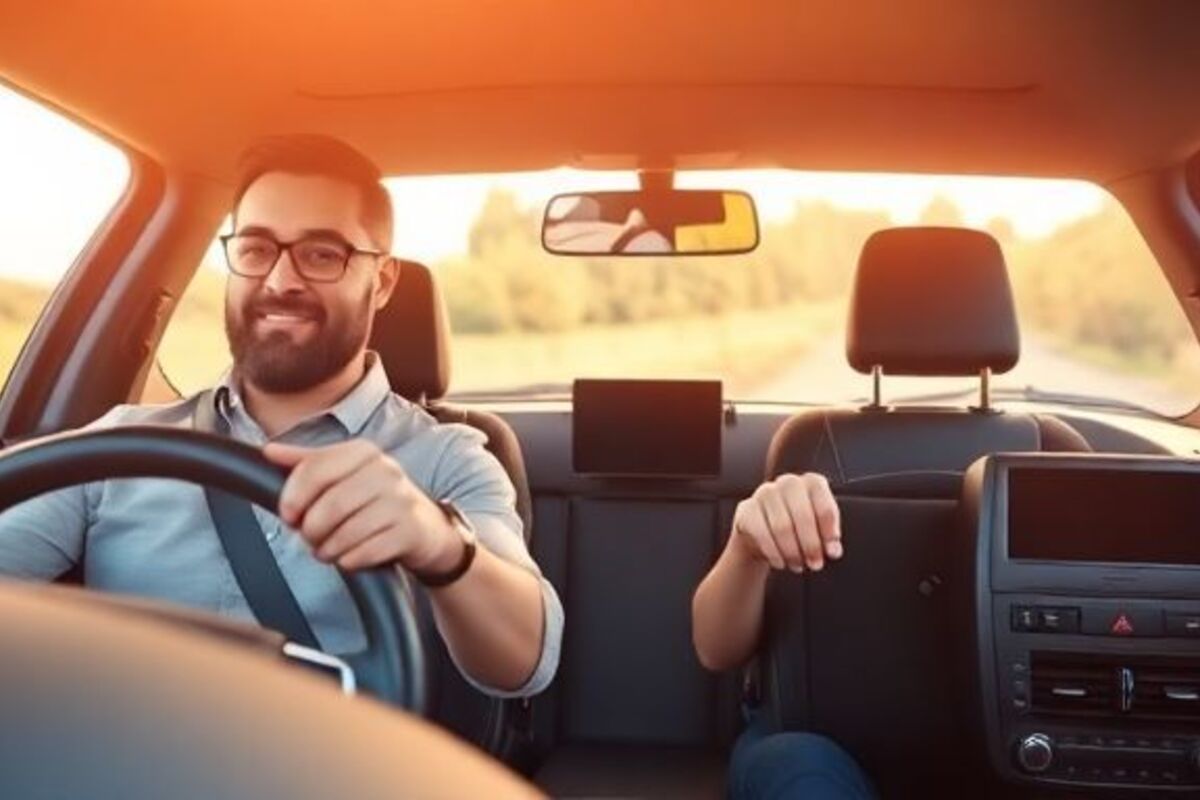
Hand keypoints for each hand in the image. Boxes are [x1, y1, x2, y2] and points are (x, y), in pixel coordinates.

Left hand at [263, 440, 458, 571]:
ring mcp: (401, 501)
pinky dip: (350, 560)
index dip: (292, 496)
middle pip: (328, 505)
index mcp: (364, 452)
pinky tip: (351, 556)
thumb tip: (269, 451)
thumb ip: (307, 463)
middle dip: (311, 530)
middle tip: (310, 537)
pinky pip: (365, 552)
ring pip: (346, 532)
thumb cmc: (376, 500)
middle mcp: (385, 471)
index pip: (314, 468)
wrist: (425, 528)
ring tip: (329, 549)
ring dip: (328, 549)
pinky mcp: (409, 531)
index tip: (288, 514)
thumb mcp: (345, 475)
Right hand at [731, 473, 841, 572]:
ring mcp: (765, 493)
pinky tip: (780, 562)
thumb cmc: (798, 528)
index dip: (829, 532)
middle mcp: (789, 483)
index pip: (824, 506)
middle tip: (816, 565)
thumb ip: (828, 538)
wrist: (763, 532)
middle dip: (811, 545)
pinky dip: (773, 552)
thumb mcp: (818, 530)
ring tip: (798, 565)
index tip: (832, 552)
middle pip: (803, 515)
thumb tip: (833, 550)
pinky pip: (761, 533)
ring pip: (782, 526)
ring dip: (792, 551)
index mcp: (812, 483)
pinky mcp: (746, 508)